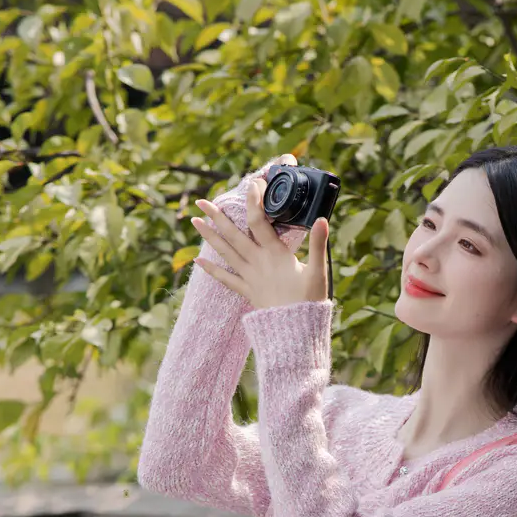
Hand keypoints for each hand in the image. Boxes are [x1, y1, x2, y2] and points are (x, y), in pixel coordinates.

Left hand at [191, 164, 329, 308]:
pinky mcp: (248, 292)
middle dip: (217, 216)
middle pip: (234, 234)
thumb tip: (322, 218)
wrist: (297, 332)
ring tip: (194, 221)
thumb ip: (319, 244)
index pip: (259, 220)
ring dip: (209, 236)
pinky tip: (197, 260)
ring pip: (226, 253)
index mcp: (276, 254)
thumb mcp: (319, 272)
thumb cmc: (310, 302)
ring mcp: (250, 277)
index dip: (254, 200)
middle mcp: (258, 263)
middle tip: (202, 202)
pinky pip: (226, 279)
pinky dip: (211, 270)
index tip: (253, 184)